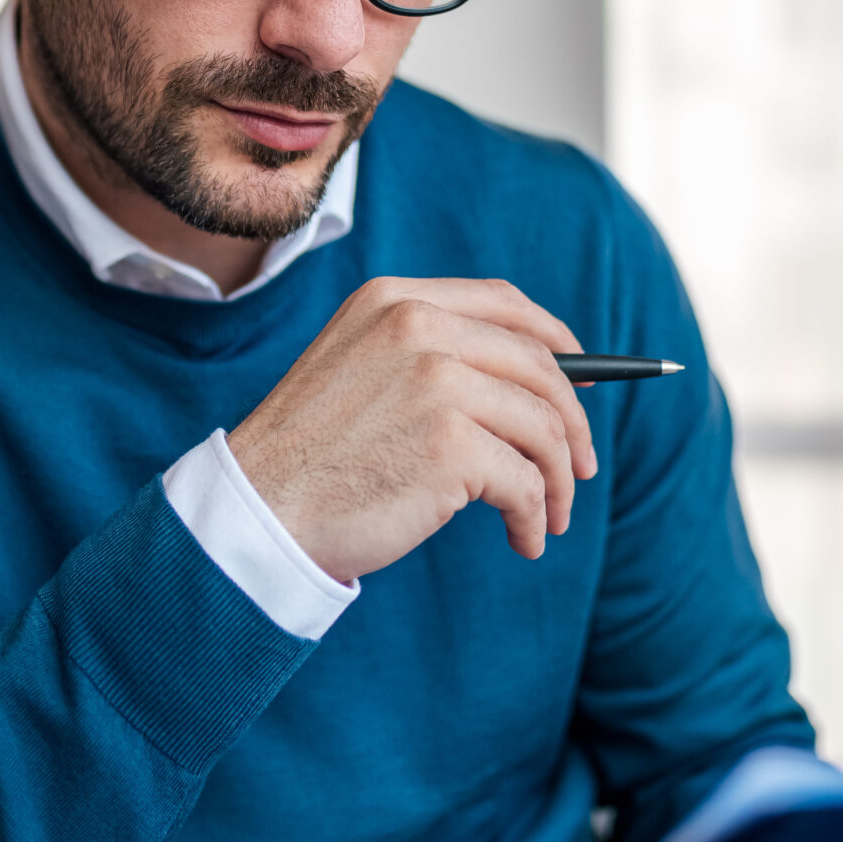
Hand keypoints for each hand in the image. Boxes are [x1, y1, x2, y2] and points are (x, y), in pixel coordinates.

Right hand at [227, 277, 596, 581]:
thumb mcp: (360, 370)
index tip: (583, 378)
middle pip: (540, 368)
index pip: (503, 303)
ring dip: (556, 482)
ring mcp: (437, 383)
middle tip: (580, 470)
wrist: (259, 510)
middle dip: (572, 425)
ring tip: (548, 519)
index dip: (556, 340)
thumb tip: (542, 380)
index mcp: (394, 301)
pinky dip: (532, 517)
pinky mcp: (451, 446)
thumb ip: (429, 357)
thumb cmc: (312, 454)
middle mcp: (418, 327)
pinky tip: (521, 541)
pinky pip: (525, 483)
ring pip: (543, 428)